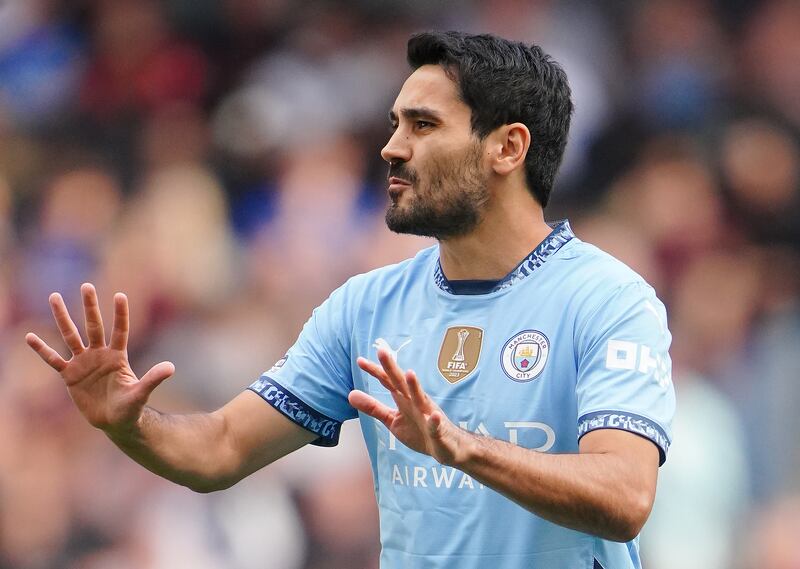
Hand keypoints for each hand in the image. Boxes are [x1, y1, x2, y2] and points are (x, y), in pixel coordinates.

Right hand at [25, 283, 174, 435]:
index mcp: (118, 356)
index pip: (120, 330)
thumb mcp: (141, 393)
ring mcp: (83, 363)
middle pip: (94, 326)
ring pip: (71, 336)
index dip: (120, 314)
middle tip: (86, 285)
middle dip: (90, 307)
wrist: (114, 422)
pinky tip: (29, 336)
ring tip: (54, 297)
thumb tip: (171, 367)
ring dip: (62, 318)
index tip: (120, 295)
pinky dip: (42, 349)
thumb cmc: (131, 407)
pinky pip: (53, 360)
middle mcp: (100, 354)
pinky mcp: (70, 375)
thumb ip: (153, 379)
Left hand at [348, 349, 468, 465]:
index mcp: (404, 399)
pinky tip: (434, 416)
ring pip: (421, 399)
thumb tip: (350, 394)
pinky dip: (435, 420)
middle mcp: (416, 402)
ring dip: (415, 387)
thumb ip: (373, 407)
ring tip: (409, 373)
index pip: (388, 381)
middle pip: (402, 383)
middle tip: (382, 351)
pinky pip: (436, 425)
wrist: (447, 447)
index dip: (375, 371)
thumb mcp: (392, 420)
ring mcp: (428, 415)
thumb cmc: (420, 430)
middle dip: (392, 368)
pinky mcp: (438, 430)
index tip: (359, 361)